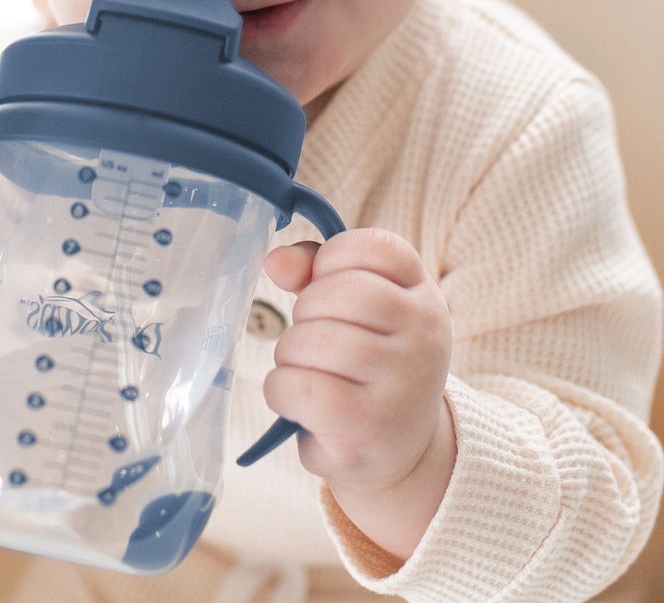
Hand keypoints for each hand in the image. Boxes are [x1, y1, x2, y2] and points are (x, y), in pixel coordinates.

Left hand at [264, 229, 454, 557]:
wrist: (402, 451)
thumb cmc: (369, 365)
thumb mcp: (357, 309)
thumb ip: (315, 271)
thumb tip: (275, 261)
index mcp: (424, 295)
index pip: (374, 247)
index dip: (332, 260)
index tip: (328, 286)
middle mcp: (424, 333)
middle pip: (336, 292)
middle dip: (304, 314)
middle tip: (313, 340)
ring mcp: (402, 380)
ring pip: (311, 340)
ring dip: (289, 355)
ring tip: (307, 372)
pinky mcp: (369, 424)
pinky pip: (299, 386)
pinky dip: (281, 391)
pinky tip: (297, 401)